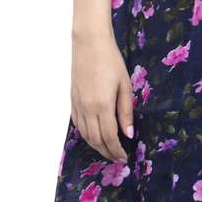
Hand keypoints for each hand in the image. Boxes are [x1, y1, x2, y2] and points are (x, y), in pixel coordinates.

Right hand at [71, 29, 134, 163]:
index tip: (124, 157)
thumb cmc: (111, 61)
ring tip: (107, 150)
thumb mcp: (124, 86)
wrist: (89, 43)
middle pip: (96, 140)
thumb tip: (128, 134)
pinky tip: (93, 136)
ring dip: (96, 146)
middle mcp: (87, 109)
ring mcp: (77, 105)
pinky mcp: (72, 100)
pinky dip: (85, 134)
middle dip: (107, 152)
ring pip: (85, 134)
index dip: (116, 150)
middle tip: (117, 158)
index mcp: (102, 106)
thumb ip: (126, 112)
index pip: (109, 137)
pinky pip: (77, 124)